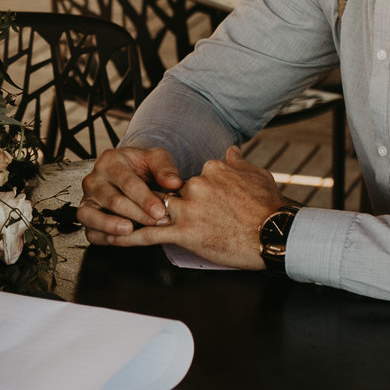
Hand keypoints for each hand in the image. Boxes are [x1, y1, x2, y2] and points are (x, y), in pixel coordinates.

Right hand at [78, 146, 183, 235]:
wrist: (131, 174)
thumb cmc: (142, 167)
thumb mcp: (156, 159)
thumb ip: (166, 169)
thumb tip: (174, 183)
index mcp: (109, 161)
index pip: (126, 181)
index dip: (144, 198)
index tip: (160, 211)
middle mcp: (93, 179)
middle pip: (112, 200)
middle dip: (136, 214)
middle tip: (156, 223)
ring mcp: (86, 199)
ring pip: (92, 215)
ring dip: (111, 226)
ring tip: (131, 231)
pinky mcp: (86, 217)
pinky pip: (90, 231)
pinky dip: (103, 237)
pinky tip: (122, 239)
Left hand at [86, 144, 283, 268]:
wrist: (275, 234)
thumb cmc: (269, 208)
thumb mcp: (256, 175)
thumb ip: (238, 162)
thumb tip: (231, 150)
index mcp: (212, 170)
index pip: (188, 176)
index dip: (188, 190)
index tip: (193, 200)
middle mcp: (196, 186)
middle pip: (168, 192)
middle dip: (160, 203)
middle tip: (155, 212)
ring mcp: (188, 210)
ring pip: (152, 210)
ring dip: (132, 216)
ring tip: (116, 222)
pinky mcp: (185, 233)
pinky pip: (149, 235)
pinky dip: (128, 237)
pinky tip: (114, 239)